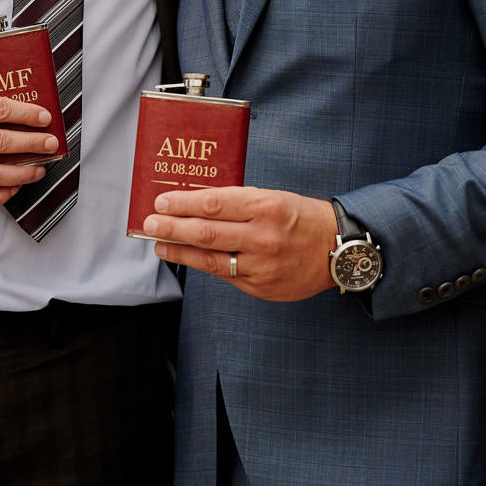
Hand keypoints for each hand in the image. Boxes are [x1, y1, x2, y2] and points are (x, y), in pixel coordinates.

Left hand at [144, 186, 338, 301]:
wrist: (336, 249)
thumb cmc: (300, 217)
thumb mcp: (272, 198)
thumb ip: (236, 202)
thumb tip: (195, 204)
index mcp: (265, 207)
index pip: (213, 204)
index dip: (182, 204)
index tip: (161, 202)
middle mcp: (262, 237)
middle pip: (205, 233)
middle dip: (172, 228)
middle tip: (150, 224)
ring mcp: (261, 266)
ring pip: (210, 260)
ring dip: (179, 251)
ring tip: (160, 245)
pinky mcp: (261, 287)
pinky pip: (226, 276)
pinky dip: (204, 265)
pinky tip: (190, 258)